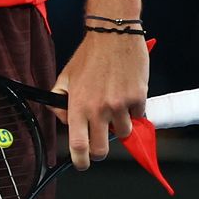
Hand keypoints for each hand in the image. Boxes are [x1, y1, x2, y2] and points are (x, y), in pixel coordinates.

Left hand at [52, 32, 148, 169]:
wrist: (113, 35)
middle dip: (101, 149)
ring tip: (113, 102)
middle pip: (102, 150)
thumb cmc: (89, 55)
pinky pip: (138, 117)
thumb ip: (60, 99)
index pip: (78, 145)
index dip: (80, 160)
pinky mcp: (138, 99)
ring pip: (123, 134)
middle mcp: (99, 109)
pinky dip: (133, 111)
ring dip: (119, 124)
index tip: (82, 163)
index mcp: (78, 104)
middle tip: (99, 138)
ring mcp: (120, 106)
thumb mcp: (67, 75)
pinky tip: (126, 92)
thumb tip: (64, 119)